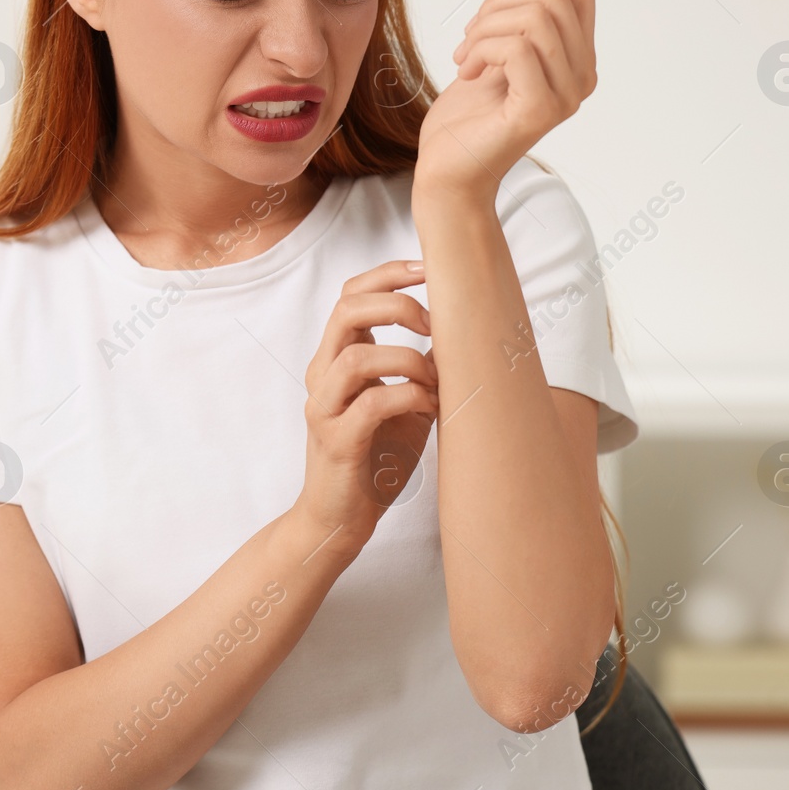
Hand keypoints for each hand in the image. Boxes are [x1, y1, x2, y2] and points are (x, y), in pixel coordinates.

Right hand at [295, 260, 438, 558]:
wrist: (340, 518)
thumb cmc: (376, 457)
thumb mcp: (406, 401)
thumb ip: (423, 366)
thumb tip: (466, 329)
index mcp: (335, 359)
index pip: (350, 294)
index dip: (388, 274)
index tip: (429, 270)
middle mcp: (322, 376)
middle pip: (346, 310)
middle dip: (399, 306)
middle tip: (434, 325)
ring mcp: (325, 407)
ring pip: (356, 356)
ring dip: (408, 359)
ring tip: (435, 378)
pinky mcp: (336, 441)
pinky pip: (371, 403)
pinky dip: (409, 396)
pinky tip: (429, 406)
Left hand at [416, 0, 598, 201]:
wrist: (448, 170)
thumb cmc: (467, 116)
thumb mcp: (498, 54)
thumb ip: (522, 21)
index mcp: (577, 60)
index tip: (492, 15)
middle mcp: (581, 77)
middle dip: (499, 4)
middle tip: (470, 38)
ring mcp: (565, 95)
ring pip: (535, 18)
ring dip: (484, 29)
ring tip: (465, 57)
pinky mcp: (539, 110)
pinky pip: (517, 49)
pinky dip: (481, 50)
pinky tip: (466, 73)